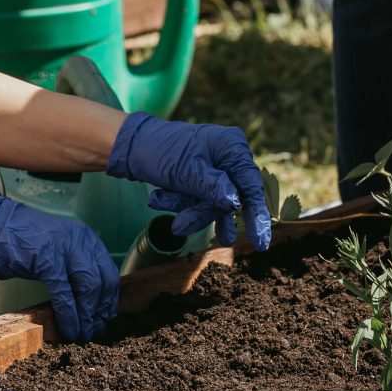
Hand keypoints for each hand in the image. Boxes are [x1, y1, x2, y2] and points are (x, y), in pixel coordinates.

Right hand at [0, 186, 118, 341]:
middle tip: (95, 330)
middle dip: (100, 311)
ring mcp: (64, 248)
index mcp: (85, 238)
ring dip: (87, 317)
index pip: (109, 272)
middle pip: (103, 281)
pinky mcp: (46, 259)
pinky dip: (69, 315)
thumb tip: (90, 301)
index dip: (109, 300)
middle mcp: (79, 240)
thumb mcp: (56, 250)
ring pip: (88, 287)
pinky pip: (64, 293)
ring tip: (83, 335)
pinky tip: (69, 329)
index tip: (105, 319)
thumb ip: (74, 268)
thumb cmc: (21, 242)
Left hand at [107, 112, 273, 249]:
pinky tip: (158, 197)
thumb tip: (235, 203)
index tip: (260, 244)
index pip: (251, 186)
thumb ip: (213, 188)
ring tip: (160, 199)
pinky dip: (180, 203)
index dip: (257, 216)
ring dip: (187, 209)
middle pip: (230, 198)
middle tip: (181, 227)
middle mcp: (228, 156)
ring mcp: (215, 168)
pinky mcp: (202, 178)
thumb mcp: (187, 172)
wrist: (130, 146)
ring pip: (212, 203)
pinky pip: (199, 200)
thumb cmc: (160, 151)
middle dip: (203, 213)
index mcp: (232, 147)